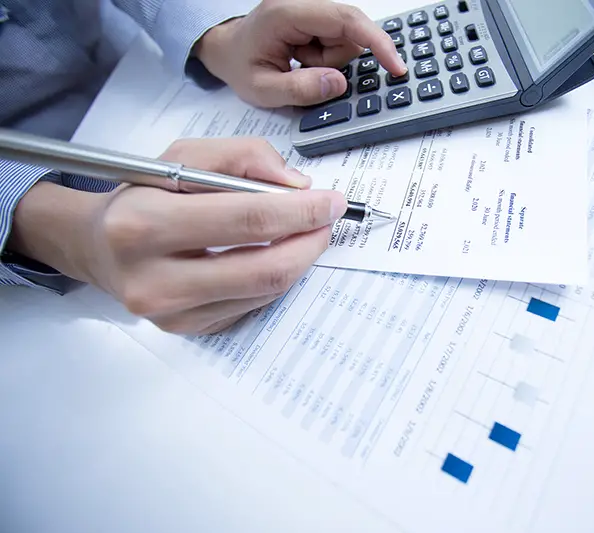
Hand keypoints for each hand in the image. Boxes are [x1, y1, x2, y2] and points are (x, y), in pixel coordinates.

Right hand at [9, 138, 346, 334]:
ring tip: (303, 233)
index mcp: (145, 224)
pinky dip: (274, 278)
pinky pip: (252, 305)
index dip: (301, 211)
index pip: (247, 220)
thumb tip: (296, 185)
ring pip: (264, 291)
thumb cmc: (142, 197)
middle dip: (310, 242)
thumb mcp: (183, 156)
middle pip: (264, 268)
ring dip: (298, 260)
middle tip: (326, 220)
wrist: (97, 246)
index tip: (331, 201)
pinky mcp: (187, 330)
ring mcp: (172, 314)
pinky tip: (273, 255)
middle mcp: (155, 279)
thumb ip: (243, 157)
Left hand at [194, 0, 406, 107]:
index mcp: (286, 13)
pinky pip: (338, 42)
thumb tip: (339, 83)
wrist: (226, 51)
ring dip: (329, 61)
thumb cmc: (240, 66)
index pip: (344, 19)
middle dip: (335, 60)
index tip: (395, 65)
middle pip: (349, 31)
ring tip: (299, 65)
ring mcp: (311, 9)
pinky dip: (326, 58)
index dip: (376, 41)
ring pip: (346, 40)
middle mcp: (302, 3)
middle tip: (303, 69)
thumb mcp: (263, 90)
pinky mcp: (317, 18)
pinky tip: (304, 60)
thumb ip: (300, 89)